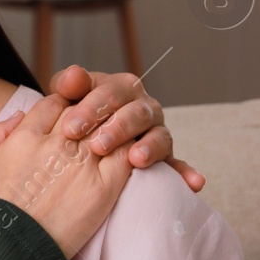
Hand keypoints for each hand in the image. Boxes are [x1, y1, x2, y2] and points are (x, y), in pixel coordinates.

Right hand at [0, 93, 133, 257]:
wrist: (7, 250)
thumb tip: (19, 115)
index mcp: (24, 135)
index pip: (54, 103)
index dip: (62, 106)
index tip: (66, 119)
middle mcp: (56, 143)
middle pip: (83, 110)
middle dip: (88, 114)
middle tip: (91, 127)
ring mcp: (82, 163)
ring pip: (108, 126)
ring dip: (111, 129)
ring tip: (111, 139)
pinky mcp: (103, 186)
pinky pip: (125, 154)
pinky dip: (129, 148)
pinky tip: (128, 154)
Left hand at [49, 64, 203, 192]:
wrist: (80, 138)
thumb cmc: (73, 115)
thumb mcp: (66, 97)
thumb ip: (68, 84)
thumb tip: (75, 76)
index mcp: (122, 88)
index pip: (112, 92)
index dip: (92, 109)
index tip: (70, 129)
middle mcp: (144, 107)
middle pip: (137, 114)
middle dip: (117, 129)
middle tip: (97, 146)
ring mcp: (156, 132)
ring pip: (159, 136)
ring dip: (150, 148)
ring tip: (136, 160)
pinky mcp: (164, 157)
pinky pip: (177, 165)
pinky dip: (185, 172)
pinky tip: (193, 183)